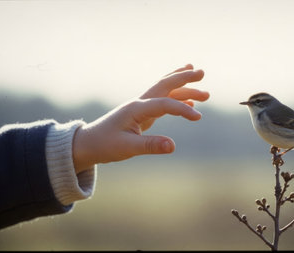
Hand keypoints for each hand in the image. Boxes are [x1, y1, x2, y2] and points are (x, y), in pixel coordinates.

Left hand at [72, 64, 208, 173]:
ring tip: (205, 93)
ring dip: (184, 89)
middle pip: (165, 85)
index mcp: (136, 108)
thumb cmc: (105, 145)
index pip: (164, 103)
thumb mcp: (127, 148)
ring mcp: (141, 107)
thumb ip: (150, 146)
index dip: (182, 109)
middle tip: (202, 72)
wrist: (88, 144)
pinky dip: (177, 100)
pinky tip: (189, 103)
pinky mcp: (142, 114)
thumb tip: (173, 146)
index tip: (198, 117)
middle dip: (184, 78)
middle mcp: (140, 103)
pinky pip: (163, 102)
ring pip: (166, 92)